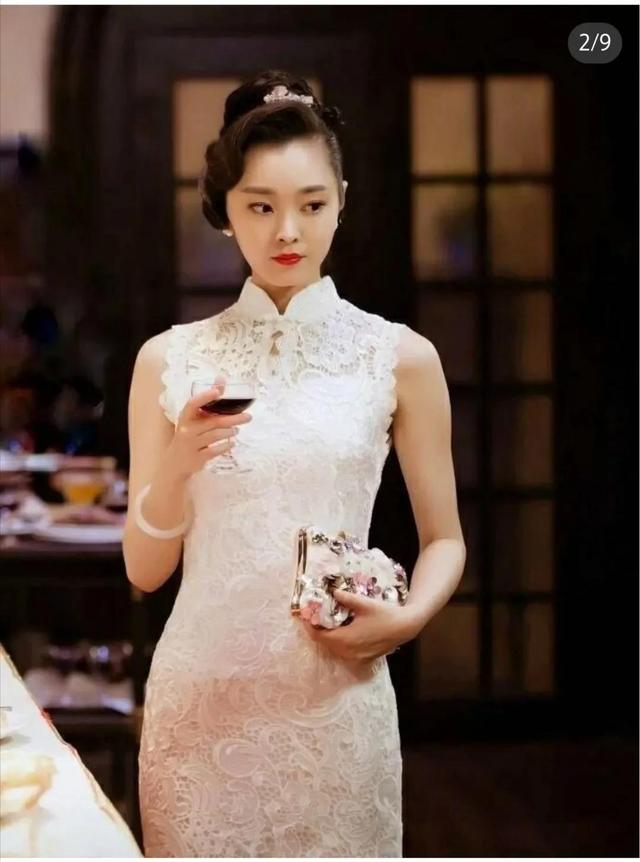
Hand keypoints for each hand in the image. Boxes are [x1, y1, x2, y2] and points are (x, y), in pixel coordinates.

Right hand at [165, 376, 252, 478]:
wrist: (175, 461)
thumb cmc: (189, 434)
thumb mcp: (195, 418)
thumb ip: (208, 400)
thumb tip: (221, 379)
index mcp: (186, 416)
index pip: (193, 404)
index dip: (205, 397)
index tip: (218, 391)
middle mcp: (187, 429)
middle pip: (213, 421)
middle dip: (233, 418)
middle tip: (248, 417)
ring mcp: (191, 444)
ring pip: (214, 435)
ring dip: (229, 432)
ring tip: (237, 430)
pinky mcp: (197, 457)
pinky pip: (214, 450)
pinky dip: (225, 446)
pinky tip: (232, 443)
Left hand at [299, 589, 421, 663]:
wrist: (405, 627)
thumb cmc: (385, 614)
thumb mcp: (364, 603)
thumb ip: (346, 598)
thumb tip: (333, 591)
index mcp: (346, 640)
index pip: (319, 636)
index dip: (309, 627)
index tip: (304, 616)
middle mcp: (348, 652)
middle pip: (325, 644)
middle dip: (318, 631)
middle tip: (314, 617)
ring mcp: (356, 657)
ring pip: (334, 649)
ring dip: (328, 637)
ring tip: (326, 623)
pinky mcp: (364, 659)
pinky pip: (345, 652)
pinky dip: (339, 643)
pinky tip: (341, 631)